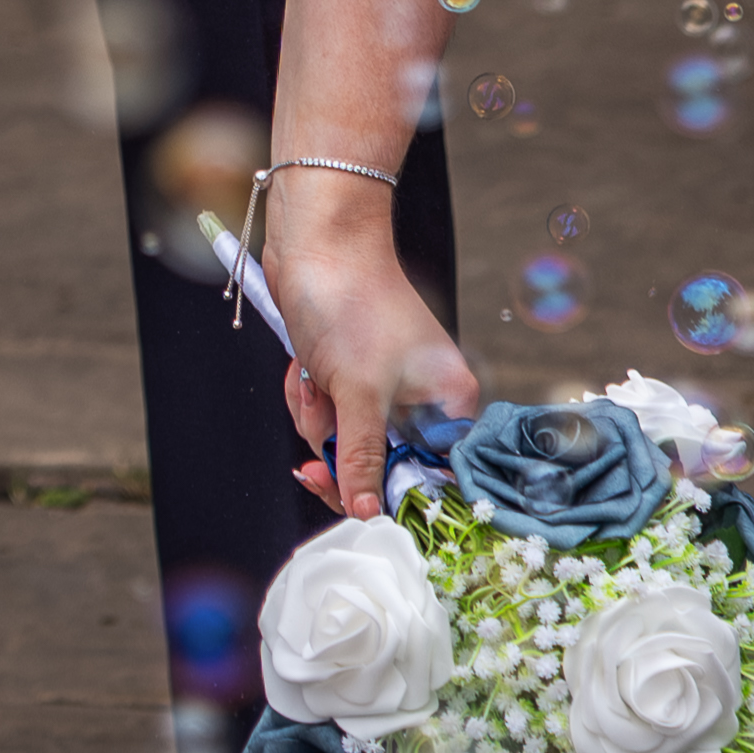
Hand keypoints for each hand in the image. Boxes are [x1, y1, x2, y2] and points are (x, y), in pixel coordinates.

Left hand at [271, 201, 480, 522]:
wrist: (314, 240)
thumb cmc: (351, 299)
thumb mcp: (359, 392)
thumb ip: (363, 458)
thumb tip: (367, 513)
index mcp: (448, 401)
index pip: (431, 475)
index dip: (391, 492)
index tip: (355, 500)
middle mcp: (420, 398)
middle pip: (379, 465)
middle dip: (338, 444)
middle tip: (325, 420)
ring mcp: (381, 388)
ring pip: (344, 442)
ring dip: (317, 415)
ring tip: (316, 377)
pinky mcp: (347, 377)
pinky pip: (325, 416)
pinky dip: (308, 396)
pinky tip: (305, 367)